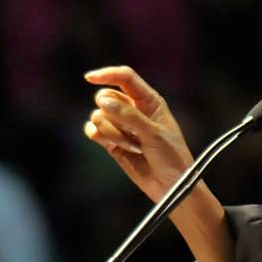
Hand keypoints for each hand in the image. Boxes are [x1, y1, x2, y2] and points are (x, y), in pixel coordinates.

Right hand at [81, 66, 194, 201]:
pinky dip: (97, 135)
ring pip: (99, 115)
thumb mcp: (154, 133)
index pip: (125, 78)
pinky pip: (93, 130)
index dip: (107, 74)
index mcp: (149, 101)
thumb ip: (129, 116)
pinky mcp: (111, 142)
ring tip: (132, 146)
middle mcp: (133, 110)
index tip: (89, 78)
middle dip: (112, 113)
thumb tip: (102, 101)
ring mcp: (120, 126)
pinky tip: (110, 144)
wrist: (171, 187)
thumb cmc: (172, 157)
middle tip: (131, 131)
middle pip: (106, 97)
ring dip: (112, 132)